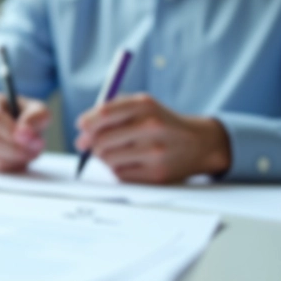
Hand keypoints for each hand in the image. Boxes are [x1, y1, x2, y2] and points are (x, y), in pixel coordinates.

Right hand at [0, 93, 49, 172]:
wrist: (27, 134)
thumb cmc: (31, 118)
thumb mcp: (40, 111)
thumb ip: (36, 117)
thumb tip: (23, 133)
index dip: (10, 130)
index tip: (29, 137)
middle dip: (13, 146)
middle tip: (35, 148)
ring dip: (13, 156)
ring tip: (31, 152)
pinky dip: (11, 164)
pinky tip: (21, 158)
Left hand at [75, 94, 230, 183]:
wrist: (199, 144)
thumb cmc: (161, 123)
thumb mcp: (143, 106)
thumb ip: (112, 112)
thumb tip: (82, 132)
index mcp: (145, 106)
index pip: (104, 114)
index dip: (87, 121)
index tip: (81, 126)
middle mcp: (151, 127)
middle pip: (101, 139)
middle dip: (91, 143)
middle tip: (93, 144)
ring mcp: (155, 152)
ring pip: (107, 159)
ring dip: (104, 156)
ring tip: (116, 151)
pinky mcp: (156, 174)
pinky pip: (119, 174)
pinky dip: (117, 169)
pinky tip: (130, 162)